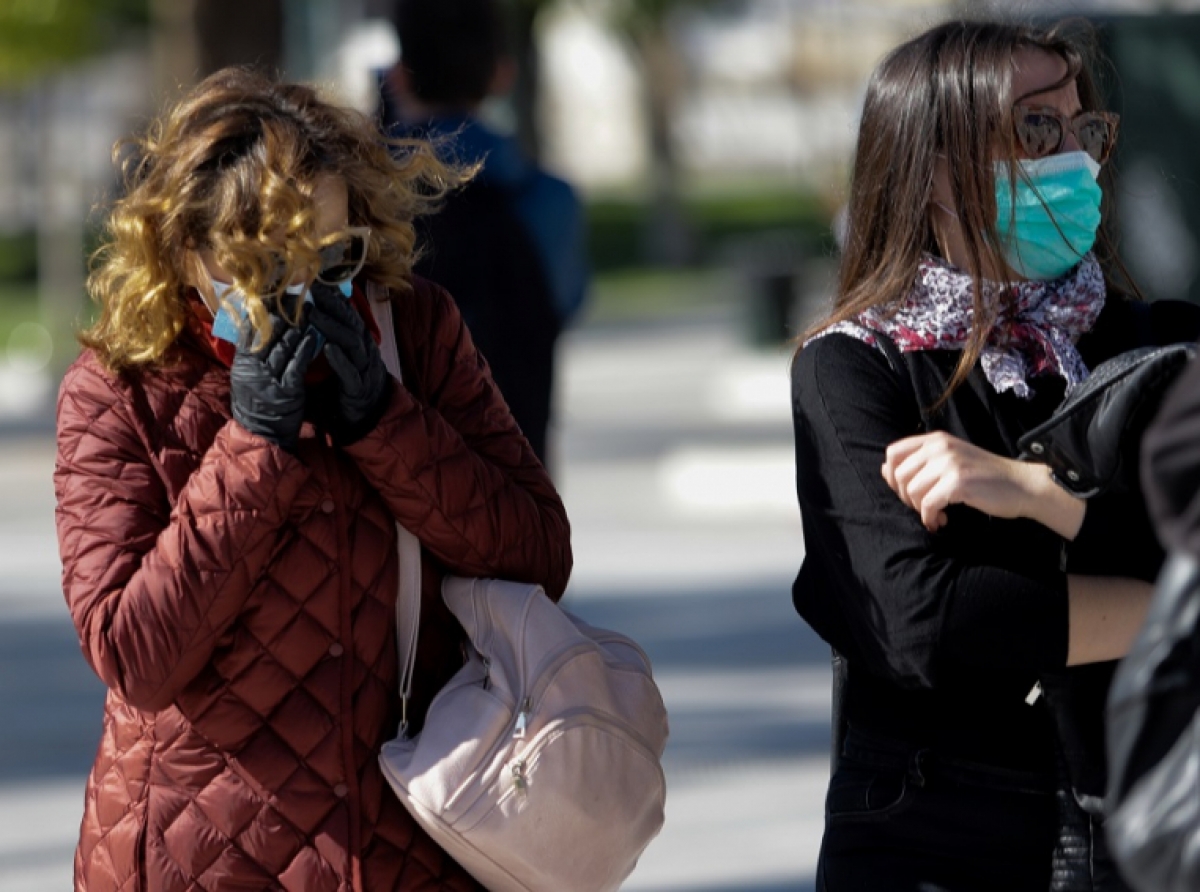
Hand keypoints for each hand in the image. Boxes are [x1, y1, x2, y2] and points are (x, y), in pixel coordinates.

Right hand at [230, 310, 320, 452]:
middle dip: (283, 314)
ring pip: (283, 346)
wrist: (263, 434)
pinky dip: (305, 349)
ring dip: (297, 327)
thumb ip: (250, 351)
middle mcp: (252, 369)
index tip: (275, 295)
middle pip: (268, 334)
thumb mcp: (246, 375)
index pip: (250, 329)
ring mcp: (269, 380)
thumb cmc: (256, 402)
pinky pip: (297, 365)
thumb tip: (254, 322)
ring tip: (308, 311)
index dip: (263, 310)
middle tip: (296, 298)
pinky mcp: (286, 391)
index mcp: (242, 363)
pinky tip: (313, 336)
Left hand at [307, 281, 389, 444]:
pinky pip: (351, 371)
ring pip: (351, 342)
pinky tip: (327, 349)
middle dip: (332, 306)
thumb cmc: (348, 381)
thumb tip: (314, 312)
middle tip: (312, 291)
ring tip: (313, 315)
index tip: (315, 283)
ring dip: (332, 327)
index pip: (347, 314)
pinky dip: (340, 359)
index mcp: (358, 341)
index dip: (333, 299)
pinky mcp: (359, 387)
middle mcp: (364, 350)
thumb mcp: (341, 354)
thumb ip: (332, 335)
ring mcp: (364, 368)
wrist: (367, 414)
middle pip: (350, 323)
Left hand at [882, 431, 1083, 536]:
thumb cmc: (984, 477)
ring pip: (911, 492)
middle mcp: (939, 446)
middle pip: (899, 475)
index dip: (892, 476)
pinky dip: (931, 518)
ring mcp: (949, 463)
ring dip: (920, 510)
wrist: (1022, 485)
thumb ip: (919, 463)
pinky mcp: (958, 482)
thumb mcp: (950, 461)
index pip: (892, 453)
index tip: (907, 492)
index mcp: (935, 439)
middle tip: (923, 508)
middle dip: (905, 497)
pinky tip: (942, 522)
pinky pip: (928, 505)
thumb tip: (884, 470)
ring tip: (937, 516)